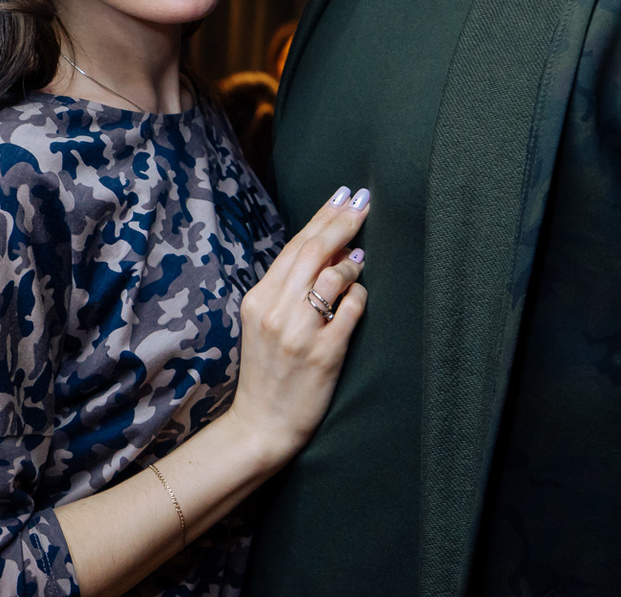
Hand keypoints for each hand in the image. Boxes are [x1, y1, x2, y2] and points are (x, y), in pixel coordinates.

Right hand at [221, 187, 369, 470]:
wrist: (261, 425)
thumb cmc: (267, 372)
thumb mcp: (263, 323)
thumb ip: (288, 288)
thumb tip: (330, 251)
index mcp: (257, 299)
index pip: (293, 247)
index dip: (321, 217)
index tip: (342, 196)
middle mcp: (275, 311)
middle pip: (312, 252)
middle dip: (341, 222)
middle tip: (363, 201)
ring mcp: (299, 333)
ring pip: (331, 277)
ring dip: (351, 263)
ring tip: (360, 257)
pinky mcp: (323, 354)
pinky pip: (350, 311)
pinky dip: (359, 296)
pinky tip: (360, 294)